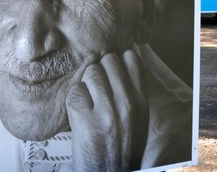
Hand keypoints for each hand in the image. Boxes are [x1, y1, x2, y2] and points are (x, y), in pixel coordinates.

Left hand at [66, 50, 148, 170]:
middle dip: (100, 69)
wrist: (110, 170)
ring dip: (86, 82)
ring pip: (91, 71)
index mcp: (141, 99)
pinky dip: (75, 97)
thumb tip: (123, 56)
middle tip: (97, 86)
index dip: (118, 61)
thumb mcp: (138, 114)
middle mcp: (126, 102)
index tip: (111, 71)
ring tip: (89, 99)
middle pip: (108, 60)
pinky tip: (80, 110)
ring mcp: (105, 110)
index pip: (131, 58)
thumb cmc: (123, 142)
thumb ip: (132, 87)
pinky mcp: (85, 119)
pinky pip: (75, 90)